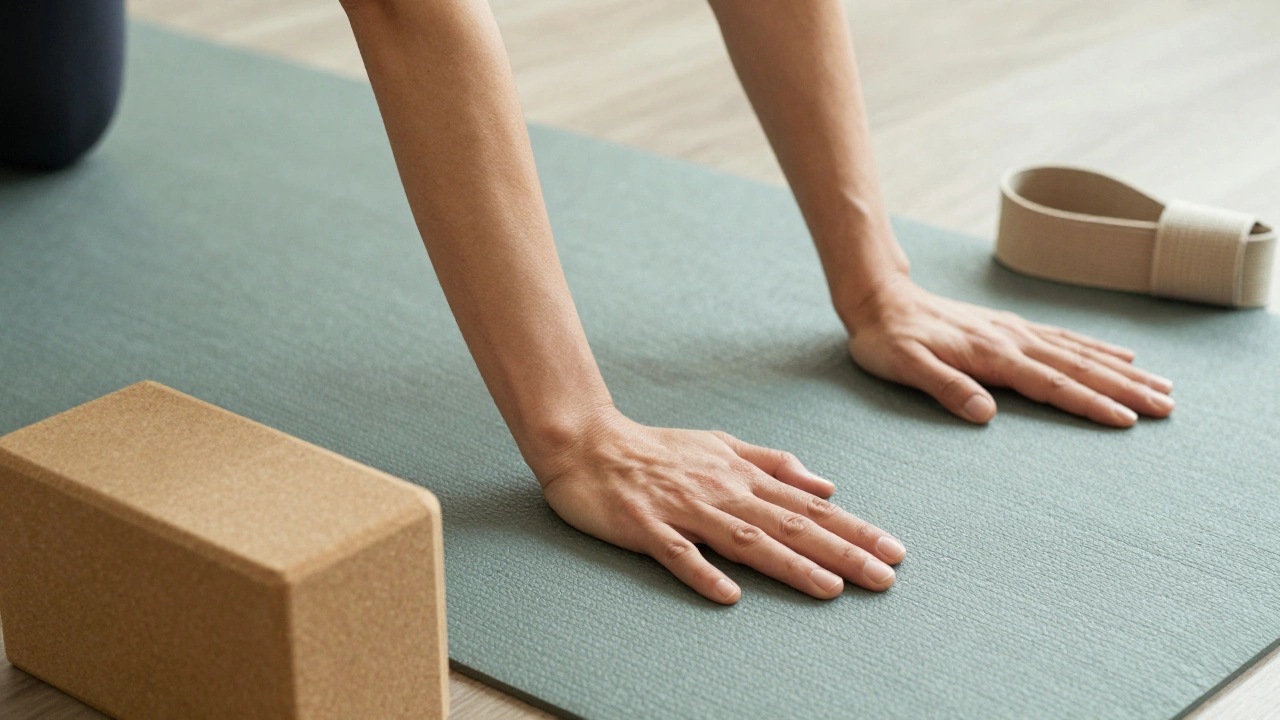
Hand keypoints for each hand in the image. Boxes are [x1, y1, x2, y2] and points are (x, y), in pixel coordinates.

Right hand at [537, 411, 904, 603]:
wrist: (588, 444)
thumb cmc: (658, 449)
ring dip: (789, 565)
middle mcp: (721, 491)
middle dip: (840, 551)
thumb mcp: (723, 445)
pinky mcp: (646, 527)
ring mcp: (684, 510)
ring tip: (830, 588)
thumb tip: (827, 482)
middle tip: (884, 578)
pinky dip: (702, 572)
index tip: (893, 550)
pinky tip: (727, 595)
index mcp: (741, 475)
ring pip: (744, 540)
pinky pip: (677, 553)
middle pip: (789, 525)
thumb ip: (774, 464)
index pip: (808, 505)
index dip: (853, 528)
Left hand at [843, 273, 1174, 426]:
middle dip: (1126, 388)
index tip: (1127, 420)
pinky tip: (1120, 356)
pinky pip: (1065, 340)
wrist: (879, 300)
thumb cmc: (888, 341)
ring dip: (1122, 371)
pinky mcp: (1010, 329)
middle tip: (1169, 407)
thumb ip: (946, 388)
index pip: (1052, 385)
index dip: (1091, 404)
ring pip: (1080, 353)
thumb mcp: (906, 368)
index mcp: (993, 355)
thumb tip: (987, 414)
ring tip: (1162, 385)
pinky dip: (1097, 350)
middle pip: (1080, 368)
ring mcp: (1014, 332)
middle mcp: (1012, 340)